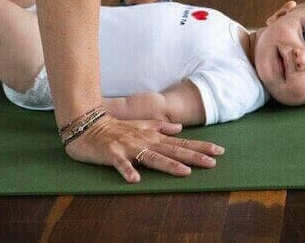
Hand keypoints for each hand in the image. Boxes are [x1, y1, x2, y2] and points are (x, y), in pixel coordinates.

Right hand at [63, 112, 224, 182]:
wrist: (86, 124)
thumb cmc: (114, 127)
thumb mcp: (139, 125)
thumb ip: (159, 127)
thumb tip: (179, 128)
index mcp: (151, 136)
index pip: (180, 143)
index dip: (199, 147)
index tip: (219, 151)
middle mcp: (144, 140)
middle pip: (172, 150)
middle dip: (193, 156)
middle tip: (213, 162)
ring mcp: (128, 146)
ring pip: (152, 157)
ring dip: (168, 165)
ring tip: (185, 173)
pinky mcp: (112, 153)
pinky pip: (120, 164)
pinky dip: (128, 171)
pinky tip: (136, 180)